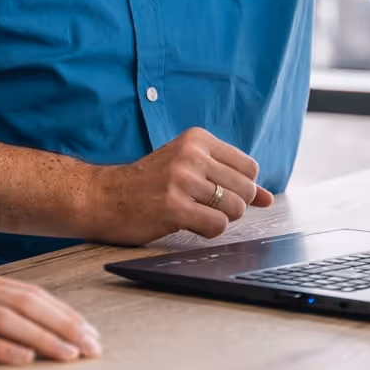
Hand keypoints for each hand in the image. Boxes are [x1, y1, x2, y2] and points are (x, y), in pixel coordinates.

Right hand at [0, 263, 100, 365]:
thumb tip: (8, 315)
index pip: (26, 293)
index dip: (62, 312)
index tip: (88, 330)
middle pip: (24, 304)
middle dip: (65, 325)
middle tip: (94, 347)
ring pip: (4, 322)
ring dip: (43, 339)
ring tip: (71, 355)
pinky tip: (22, 360)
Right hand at [85, 127, 274, 244]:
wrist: (102, 196)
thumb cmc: (147, 184)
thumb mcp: (188, 168)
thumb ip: (229, 179)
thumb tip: (268, 198)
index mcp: (197, 139)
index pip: (249, 166)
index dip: (240, 186)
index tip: (216, 191)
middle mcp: (191, 154)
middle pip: (246, 188)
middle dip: (232, 205)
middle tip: (202, 205)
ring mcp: (182, 180)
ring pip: (235, 209)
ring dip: (219, 219)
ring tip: (192, 213)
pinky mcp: (173, 206)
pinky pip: (217, 226)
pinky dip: (208, 231)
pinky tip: (187, 223)